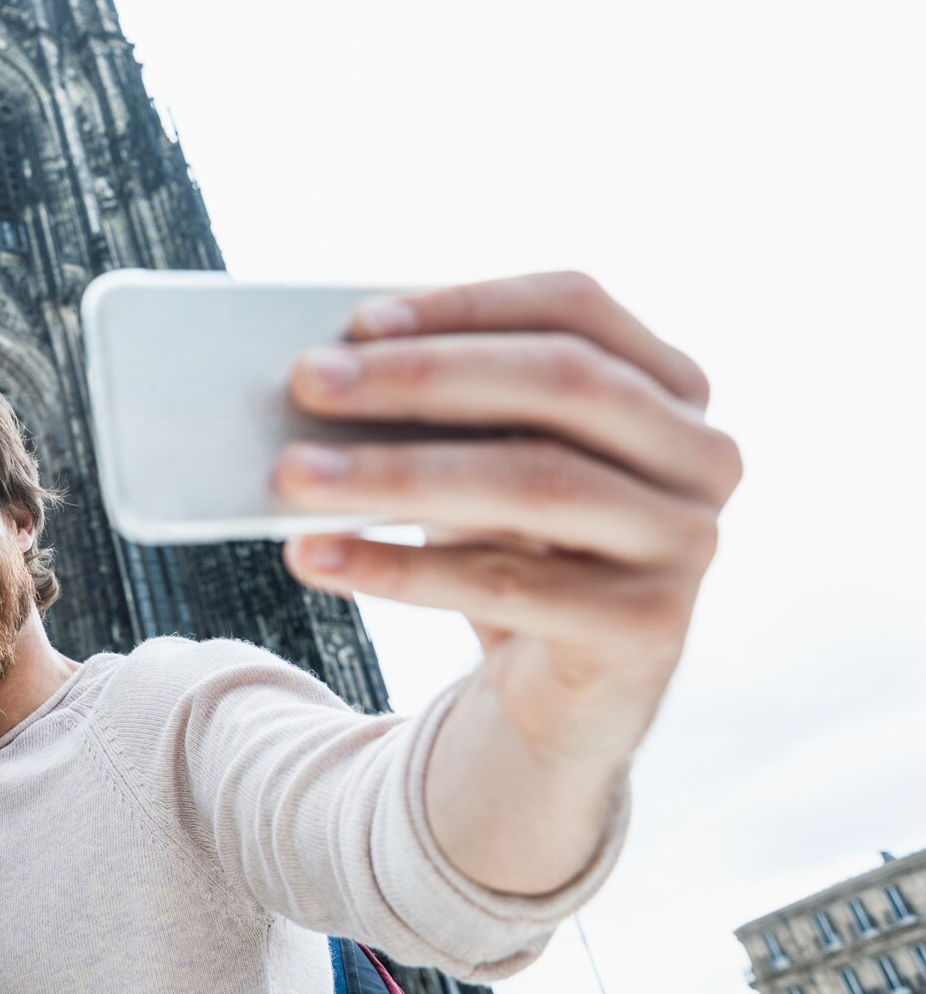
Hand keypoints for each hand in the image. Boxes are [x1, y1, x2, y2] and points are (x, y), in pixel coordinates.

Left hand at [275, 273, 740, 888]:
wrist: (563, 687)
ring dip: (396, 475)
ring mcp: (685, 542)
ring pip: (533, 484)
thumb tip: (326, 373)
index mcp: (670, 383)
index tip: (358, 320)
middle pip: (561, 384)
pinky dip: (399, 569)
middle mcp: (700, 453)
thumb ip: (444, 406)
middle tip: (309, 383)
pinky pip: (508, 586)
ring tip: (294, 475)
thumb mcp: (488, 457)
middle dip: (423, 377)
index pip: (575, 307)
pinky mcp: (648, 627)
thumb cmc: (517, 541)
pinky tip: (319, 556)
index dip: (466, 306)